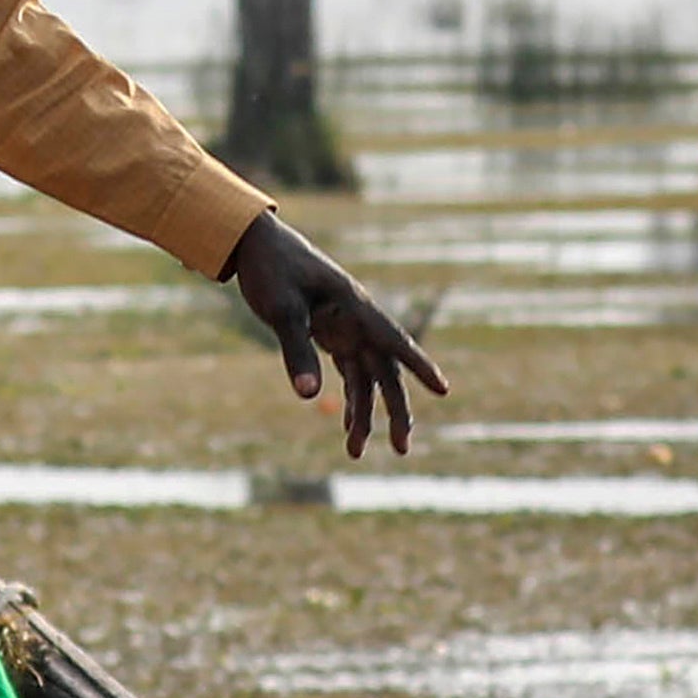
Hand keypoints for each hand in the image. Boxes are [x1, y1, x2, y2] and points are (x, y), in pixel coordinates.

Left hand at [224, 211, 446, 455]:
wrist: (255, 244)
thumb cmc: (272, 270)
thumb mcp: (282, 311)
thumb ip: (297, 352)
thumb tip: (308, 397)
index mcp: (355, 308)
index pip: (395, 341)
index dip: (420, 366)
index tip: (443, 390)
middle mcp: (357, 321)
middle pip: (386, 372)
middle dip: (396, 412)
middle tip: (402, 449)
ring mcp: (345, 329)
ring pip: (365, 379)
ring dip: (364, 415)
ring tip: (355, 453)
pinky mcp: (328, 335)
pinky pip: (347, 373)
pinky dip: (348, 399)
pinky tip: (346, 427)